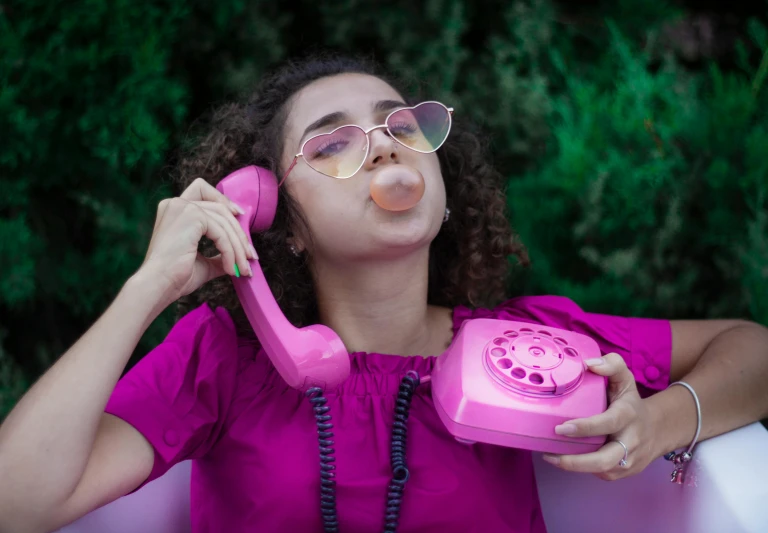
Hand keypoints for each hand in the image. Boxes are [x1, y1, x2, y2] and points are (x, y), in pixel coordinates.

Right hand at [138, 177, 257, 301]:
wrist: (159, 286)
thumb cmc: (175, 277)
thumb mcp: (202, 262)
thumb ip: (218, 254)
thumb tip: (237, 257)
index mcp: (174, 209)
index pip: (202, 190)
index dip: (223, 199)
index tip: (240, 215)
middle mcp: (176, 203)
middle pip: (220, 208)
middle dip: (239, 233)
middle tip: (250, 256)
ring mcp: (182, 207)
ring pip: (224, 221)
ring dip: (238, 246)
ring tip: (243, 268)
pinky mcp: (191, 215)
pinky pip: (221, 232)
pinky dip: (230, 251)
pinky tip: (230, 268)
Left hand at [541, 352, 660, 480]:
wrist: (658, 429)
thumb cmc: (631, 402)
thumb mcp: (625, 379)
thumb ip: (611, 365)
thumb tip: (589, 364)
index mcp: (628, 415)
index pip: (607, 424)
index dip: (585, 428)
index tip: (561, 428)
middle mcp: (631, 441)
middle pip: (605, 460)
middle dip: (576, 461)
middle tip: (549, 453)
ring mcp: (629, 460)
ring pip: (602, 471)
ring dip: (574, 467)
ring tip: (550, 456)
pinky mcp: (624, 472)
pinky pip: (601, 475)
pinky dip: (582, 470)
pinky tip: (564, 459)